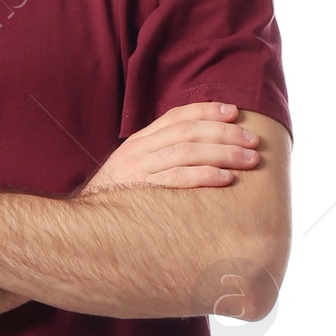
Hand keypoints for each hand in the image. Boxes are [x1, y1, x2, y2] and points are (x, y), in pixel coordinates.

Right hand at [78, 102, 262, 194]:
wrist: (81, 224)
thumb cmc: (117, 200)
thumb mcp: (133, 170)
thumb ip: (159, 157)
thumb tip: (198, 152)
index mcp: (139, 141)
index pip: (177, 116)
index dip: (208, 111)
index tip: (235, 113)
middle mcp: (139, 150)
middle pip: (189, 132)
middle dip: (226, 134)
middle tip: (254, 141)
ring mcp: (139, 170)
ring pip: (188, 151)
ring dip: (224, 154)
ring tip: (249, 160)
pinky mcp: (142, 192)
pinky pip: (178, 179)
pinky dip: (205, 176)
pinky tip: (226, 179)